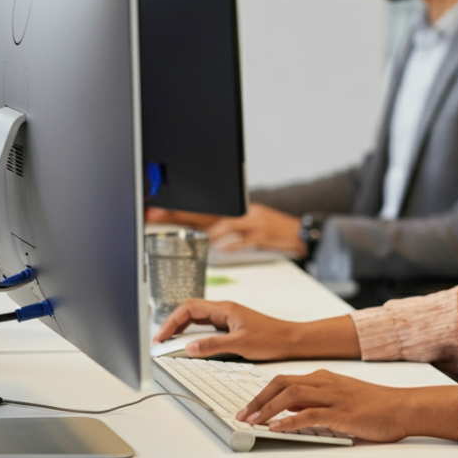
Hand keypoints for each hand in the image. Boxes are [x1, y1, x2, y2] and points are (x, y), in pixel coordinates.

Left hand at [146, 203, 304, 255]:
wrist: (302, 232)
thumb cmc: (275, 230)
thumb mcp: (251, 223)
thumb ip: (228, 229)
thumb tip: (208, 238)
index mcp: (235, 211)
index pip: (202, 210)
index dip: (178, 210)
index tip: (155, 210)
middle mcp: (242, 214)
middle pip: (205, 213)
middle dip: (178, 215)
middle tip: (155, 214)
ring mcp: (253, 223)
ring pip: (222, 225)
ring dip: (204, 233)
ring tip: (189, 240)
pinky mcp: (263, 235)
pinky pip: (242, 239)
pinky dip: (230, 244)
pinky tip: (219, 248)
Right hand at [152, 298, 362, 361]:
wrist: (291, 340)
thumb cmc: (271, 338)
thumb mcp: (240, 344)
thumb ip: (213, 346)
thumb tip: (189, 348)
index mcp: (224, 309)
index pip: (190, 308)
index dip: (171, 321)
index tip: (161, 336)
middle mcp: (224, 311)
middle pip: (190, 312)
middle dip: (173, 325)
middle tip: (160, 342)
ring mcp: (227, 319)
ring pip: (198, 321)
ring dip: (182, 331)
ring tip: (170, 345)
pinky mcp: (231, 328)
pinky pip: (207, 329)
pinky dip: (194, 336)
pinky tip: (191, 347)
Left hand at [238, 370, 457, 442]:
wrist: (403, 407)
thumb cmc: (376, 405)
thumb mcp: (343, 398)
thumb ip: (318, 401)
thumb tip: (291, 412)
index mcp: (325, 377)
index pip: (285, 379)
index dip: (263, 392)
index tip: (249, 406)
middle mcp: (326, 382)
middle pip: (282, 383)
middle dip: (258, 398)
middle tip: (243, 414)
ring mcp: (333, 397)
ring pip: (291, 395)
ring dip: (268, 409)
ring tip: (253, 422)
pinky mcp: (341, 413)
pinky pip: (309, 414)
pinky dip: (289, 421)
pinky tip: (277, 429)